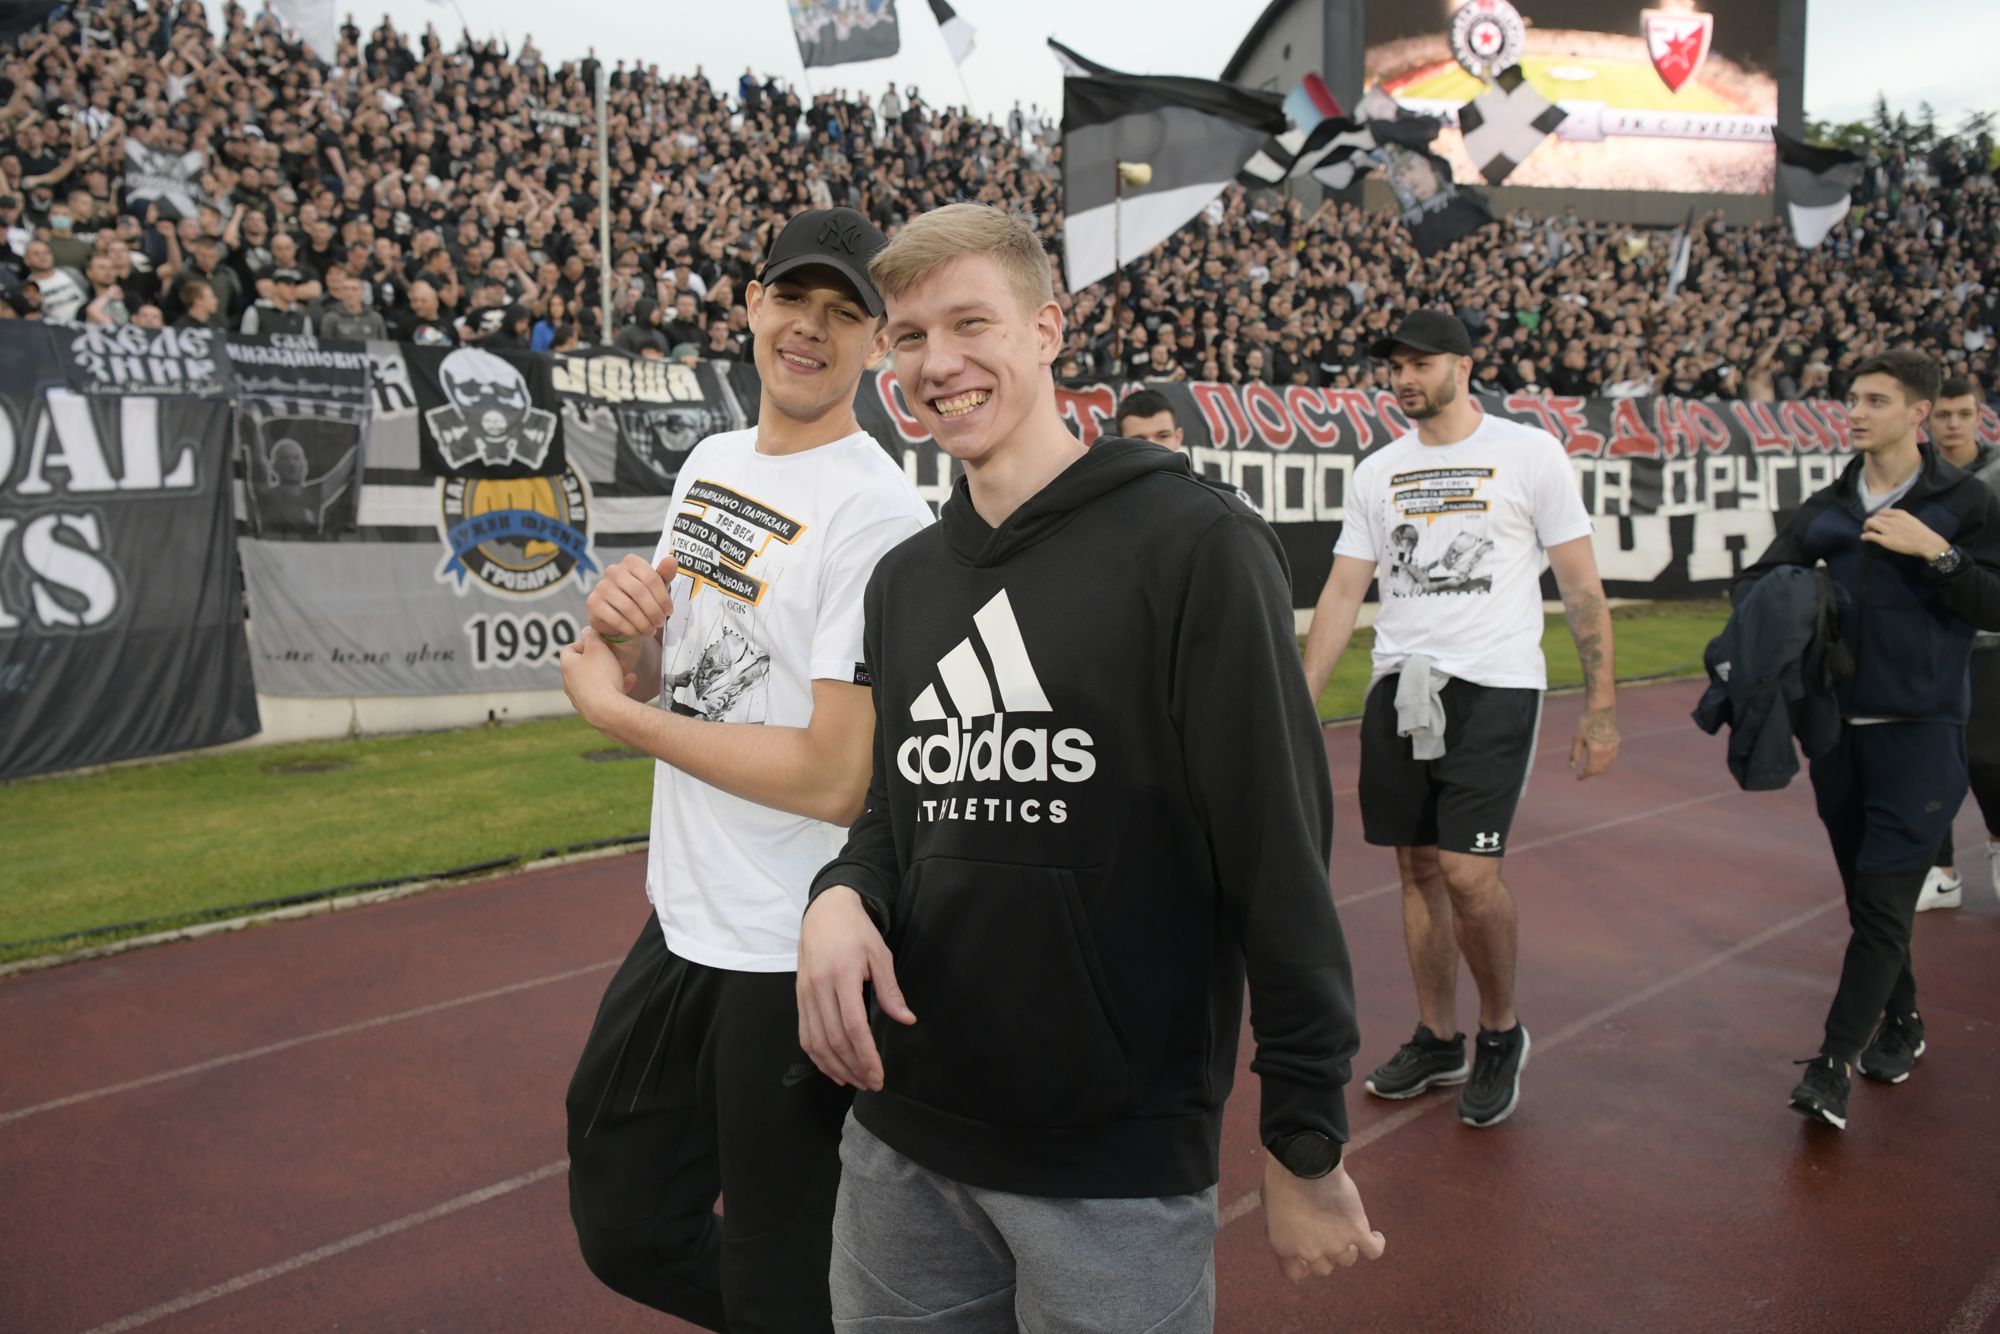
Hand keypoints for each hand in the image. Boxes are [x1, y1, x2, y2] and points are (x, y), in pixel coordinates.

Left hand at [559, 627, 634, 723]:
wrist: (607, 711)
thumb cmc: (601, 676)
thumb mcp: (598, 648)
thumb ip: (592, 636)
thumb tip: (586, 630)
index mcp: (567, 665)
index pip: (569, 648)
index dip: (585, 642)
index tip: (599, 642)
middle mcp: (569, 682)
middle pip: (583, 664)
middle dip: (601, 657)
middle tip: (614, 654)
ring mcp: (579, 696)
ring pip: (594, 679)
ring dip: (609, 671)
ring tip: (625, 667)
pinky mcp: (591, 708)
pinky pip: (603, 693)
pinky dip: (614, 685)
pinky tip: (630, 680)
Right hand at [587, 552, 677, 641]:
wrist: (616, 615)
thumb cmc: (639, 598)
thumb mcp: (655, 586)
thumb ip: (664, 575)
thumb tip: (672, 560)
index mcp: (631, 562)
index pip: (651, 578)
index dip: (662, 597)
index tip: (669, 611)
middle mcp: (614, 570)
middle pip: (639, 592)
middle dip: (653, 611)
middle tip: (660, 623)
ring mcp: (601, 586)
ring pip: (628, 606)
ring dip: (643, 622)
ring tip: (650, 630)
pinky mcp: (593, 602)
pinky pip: (615, 618)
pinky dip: (630, 628)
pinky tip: (637, 632)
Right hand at [797, 886, 914, 1090]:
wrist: (826, 911)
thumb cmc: (856, 931)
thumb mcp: (880, 954)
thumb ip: (890, 990)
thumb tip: (906, 1019)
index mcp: (842, 975)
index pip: (853, 1026)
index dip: (866, 1055)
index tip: (878, 1074)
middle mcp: (819, 987)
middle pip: (834, 1039)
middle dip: (854, 1067)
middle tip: (872, 1083)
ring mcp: (805, 994)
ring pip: (816, 1042)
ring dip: (836, 1067)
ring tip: (856, 1081)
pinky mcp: (799, 997)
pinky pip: (805, 1034)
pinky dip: (817, 1057)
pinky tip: (833, 1069)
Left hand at [1263, 1157, 1384, 1280]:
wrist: (1304, 1160)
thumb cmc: (1283, 1177)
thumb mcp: (1271, 1207)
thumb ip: (1282, 1225)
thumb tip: (1292, 1228)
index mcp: (1285, 1247)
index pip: (1294, 1274)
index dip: (1302, 1266)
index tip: (1307, 1256)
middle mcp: (1310, 1252)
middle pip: (1324, 1268)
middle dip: (1324, 1254)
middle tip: (1327, 1235)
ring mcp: (1335, 1244)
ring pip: (1347, 1259)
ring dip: (1348, 1247)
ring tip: (1348, 1230)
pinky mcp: (1357, 1230)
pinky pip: (1374, 1250)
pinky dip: (1377, 1244)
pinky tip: (1375, 1235)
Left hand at [1571, 706, 1618, 780]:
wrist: (1601, 709)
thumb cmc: (1586, 722)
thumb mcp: (1577, 739)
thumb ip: (1575, 755)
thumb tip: (1572, 768)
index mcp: (1596, 752)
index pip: (1590, 770)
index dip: (1584, 775)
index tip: (1578, 778)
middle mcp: (1607, 752)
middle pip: (1599, 769)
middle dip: (1591, 773)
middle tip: (1582, 773)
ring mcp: (1614, 747)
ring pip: (1607, 764)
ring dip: (1599, 768)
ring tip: (1589, 767)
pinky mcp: (1617, 742)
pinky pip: (1612, 757)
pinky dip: (1606, 761)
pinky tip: (1599, 759)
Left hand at [1860, 509, 1947, 559]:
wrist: (1927, 543)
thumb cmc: (1921, 533)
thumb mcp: (1910, 519)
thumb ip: (1899, 518)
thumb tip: (1890, 520)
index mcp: (1899, 513)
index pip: (1882, 511)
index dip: (1877, 516)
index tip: (1877, 521)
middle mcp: (1892, 519)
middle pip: (1874, 517)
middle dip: (1870, 522)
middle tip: (1870, 528)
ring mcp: (1888, 530)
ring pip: (1870, 523)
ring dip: (1866, 527)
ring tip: (1867, 532)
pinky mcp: (1886, 540)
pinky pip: (1870, 535)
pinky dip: (1864, 536)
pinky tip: (1864, 538)